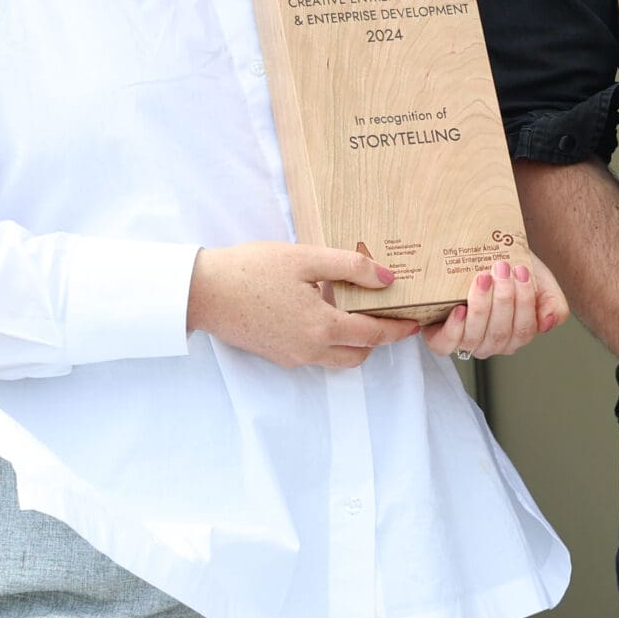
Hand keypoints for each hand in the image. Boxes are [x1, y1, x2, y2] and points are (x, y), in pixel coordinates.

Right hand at [186, 242, 422, 368]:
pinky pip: (314, 355)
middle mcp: (309, 349)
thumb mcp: (306, 258)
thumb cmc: (253, 269)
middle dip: (378, 341)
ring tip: (359, 314)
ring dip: (354, 344)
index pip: (373, 335)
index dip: (398, 330)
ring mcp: (290, 356)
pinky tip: (325, 315)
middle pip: (358, 355)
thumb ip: (351, 267)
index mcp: (321, 327)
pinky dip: (330, 342)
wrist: (204, 291)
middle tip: (390, 317)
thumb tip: (388, 279)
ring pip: (336, 359)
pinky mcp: (275, 354)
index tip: (415, 324)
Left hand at [419, 257, 569, 359]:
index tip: (521, 271)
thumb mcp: (542, 281)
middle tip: (502, 268)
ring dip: (480, 306)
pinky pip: (447, 344)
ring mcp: (468, 342)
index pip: (524, 329)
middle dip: (503, 298)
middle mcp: (493, 342)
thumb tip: (546, 323)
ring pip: (475, 337)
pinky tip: (460, 309)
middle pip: (500, 332)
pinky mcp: (442, 338)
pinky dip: (454, 328)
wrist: (486, 254)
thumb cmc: (513, 269)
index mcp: (518, 333)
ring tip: (483, 278)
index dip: (524, 301)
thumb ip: (554, 303)